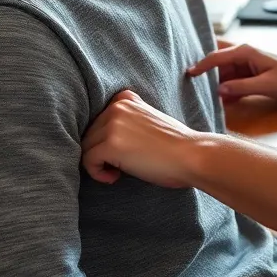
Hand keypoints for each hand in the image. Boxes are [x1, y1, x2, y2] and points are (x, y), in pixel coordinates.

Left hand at [81, 90, 197, 187]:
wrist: (191, 155)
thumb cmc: (174, 145)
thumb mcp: (148, 119)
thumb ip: (126, 119)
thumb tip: (101, 137)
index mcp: (125, 99)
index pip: (96, 119)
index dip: (103, 138)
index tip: (118, 151)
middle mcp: (117, 107)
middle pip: (89, 134)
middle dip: (100, 152)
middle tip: (120, 165)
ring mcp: (113, 125)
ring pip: (85, 147)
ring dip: (98, 164)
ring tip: (119, 172)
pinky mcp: (111, 145)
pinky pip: (88, 161)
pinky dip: (98, 174)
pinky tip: (116, 177)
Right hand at [187, 43, 276, 102]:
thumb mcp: (267, 85)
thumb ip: (242, 87)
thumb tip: (219, 90)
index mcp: (245, 52)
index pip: (216, 56)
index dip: (200, 66)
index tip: (186, 75)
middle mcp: (243, 55)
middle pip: (216, 60)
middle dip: (203, 68)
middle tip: (185, 79)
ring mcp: (247, 66)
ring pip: (223, 73)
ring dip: (214, 83)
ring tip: (198, 93)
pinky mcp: (251, 76)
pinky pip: (232, 82)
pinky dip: (225, 90)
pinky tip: (219, 101)